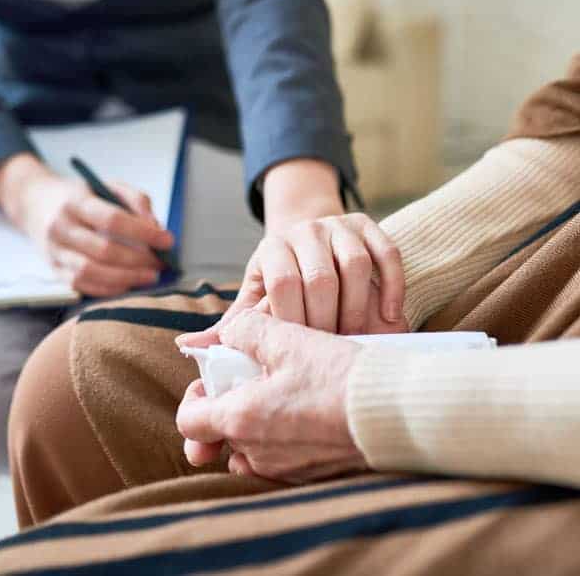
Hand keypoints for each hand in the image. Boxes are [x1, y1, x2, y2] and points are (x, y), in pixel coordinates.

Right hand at [0, 154, 173, 296]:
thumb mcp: (109, 186)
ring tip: (150, 277)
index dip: (144, 233)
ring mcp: (55, 251)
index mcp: (76, 202)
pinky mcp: (54, 270)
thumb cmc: (81, 196)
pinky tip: (129, 284)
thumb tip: (156, 227)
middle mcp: (61, 227)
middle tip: (161, 263)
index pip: (113, 219)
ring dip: (126, 278)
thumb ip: (136, 201)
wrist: (36, 204)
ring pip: (91, 272)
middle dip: (139, 260)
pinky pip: (83, 286)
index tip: (168, 241)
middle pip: (103, 250)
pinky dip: (110, 289)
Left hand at [176, 310, 367, 483]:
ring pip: (254, 447)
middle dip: (234, 405)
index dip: (195, 396)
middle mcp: (258, 454)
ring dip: (260, 422)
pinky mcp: (313, 475)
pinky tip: (309, 411)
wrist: (394, 412)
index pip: (189, 421)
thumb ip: (246, 330)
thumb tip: (229, 332)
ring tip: (286, 392)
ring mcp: (286, 470)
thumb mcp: (288, 339)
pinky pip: (283, 459)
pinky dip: (285, 437)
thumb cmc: (338, 376)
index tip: (217, 379)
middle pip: (224, 432)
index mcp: (242, 420)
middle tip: (258, 378)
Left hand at [181, 212, 407, 349]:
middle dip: (327, 321)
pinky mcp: (369, 225)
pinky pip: (387, 252)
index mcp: (272, 248)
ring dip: (359, 308)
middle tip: (330, 353)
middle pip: (321, 277)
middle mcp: (305, 230)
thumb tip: (188, 346)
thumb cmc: (282, 280)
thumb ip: (232, 324)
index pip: (282, 284)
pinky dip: (392, 286)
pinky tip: (391, 317)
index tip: (298, 354)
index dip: (292, 322)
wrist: (310, 239)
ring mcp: (339, 225)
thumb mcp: (256, 297)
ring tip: (356, 339)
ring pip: (356, 266)